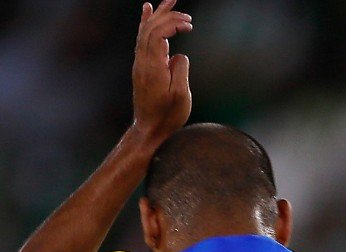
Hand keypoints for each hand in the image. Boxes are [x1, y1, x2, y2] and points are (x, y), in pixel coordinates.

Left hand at [131, 1, 192, 143]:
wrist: (150, 129)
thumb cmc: (168, 116)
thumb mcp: (180, 96)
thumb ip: (180, 71)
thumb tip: (178, 55)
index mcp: (153, 66)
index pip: (158, 33)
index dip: (173, 24)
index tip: (189, 25)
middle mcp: (143, 61)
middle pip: (150, 28)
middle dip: (167, 16)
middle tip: (185, 13)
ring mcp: (140, 62)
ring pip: (145, 30)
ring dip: (157, 15)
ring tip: (168, 0)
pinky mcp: (142, 66)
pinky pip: (142, 37)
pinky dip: (146, 22)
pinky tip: (148, 11)